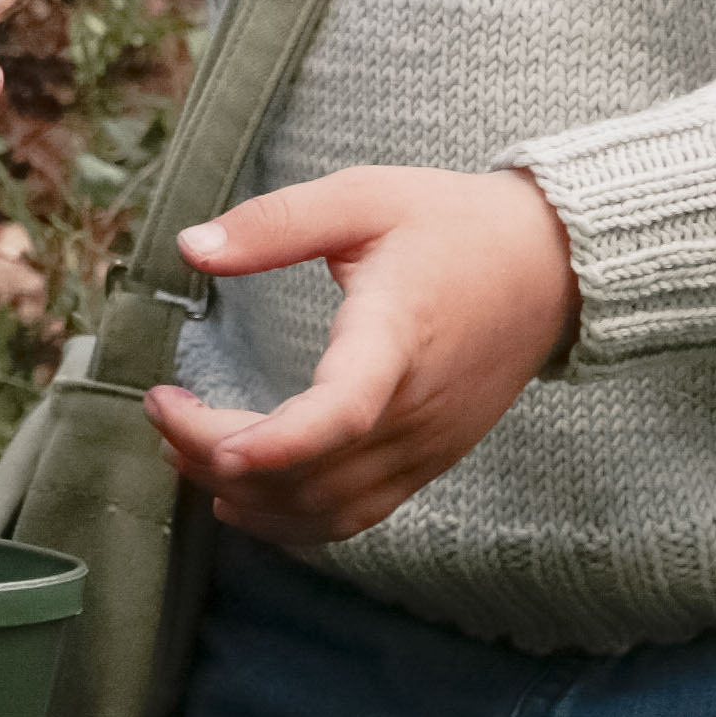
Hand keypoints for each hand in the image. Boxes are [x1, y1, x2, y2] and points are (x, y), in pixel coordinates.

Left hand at [146, 164, 578, 545]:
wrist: (552, 269)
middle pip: (310, 472)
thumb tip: (191, 247)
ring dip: (246, 495)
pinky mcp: (428, 463)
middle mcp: (415, 409)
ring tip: (183, 450)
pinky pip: (353, 516)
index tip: (202, 435)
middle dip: (217, 457)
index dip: (273, 443)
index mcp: (398, 336)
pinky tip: (242, 495)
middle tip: (162, 412)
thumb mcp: (364, 198)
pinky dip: (290, 518)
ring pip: (325, 508)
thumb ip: (277, 223)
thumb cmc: (455, 226)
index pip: (341, 412)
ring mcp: (425, 447)